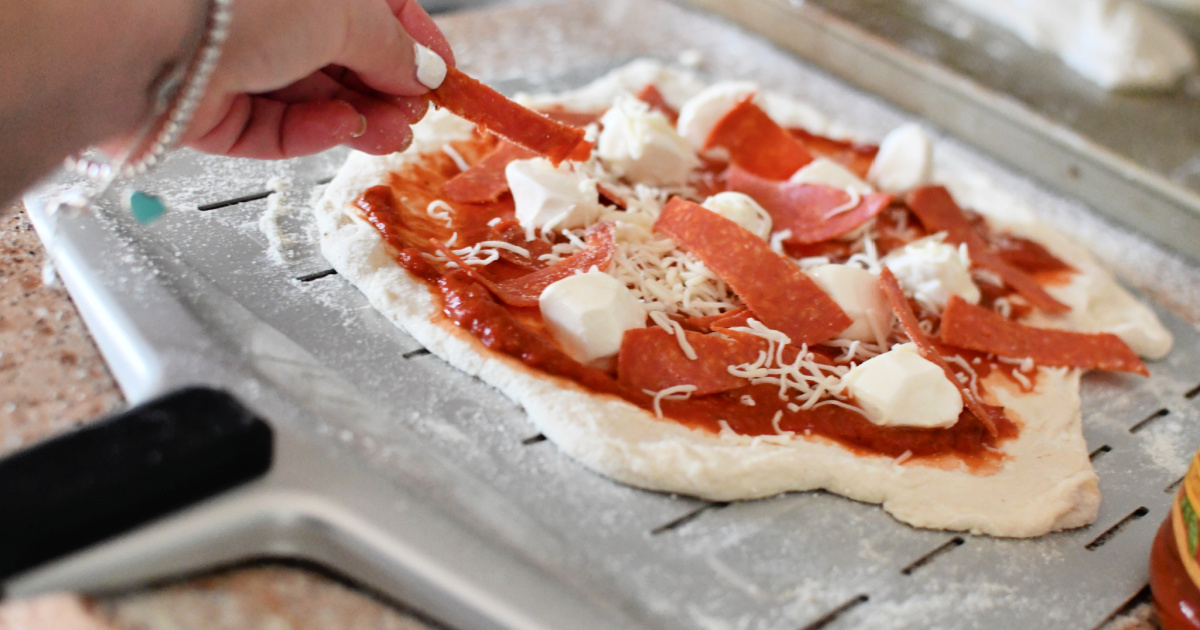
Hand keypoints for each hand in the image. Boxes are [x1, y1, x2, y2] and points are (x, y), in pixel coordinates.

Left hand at [184, 0, 453, 158]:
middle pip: (341, 55)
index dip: (412, 40)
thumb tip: (424, 72)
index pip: (371, 6)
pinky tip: (343, 130)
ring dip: (360, 116)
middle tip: (417, 115)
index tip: (443, 77)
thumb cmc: (239, 0)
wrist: (142, 43)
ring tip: (394, 135)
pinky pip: (273, 127)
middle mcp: (265, 11)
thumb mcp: (346, 14)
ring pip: (311, 96)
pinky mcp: (210, 110)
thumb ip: (392, 48)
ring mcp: (235, 59)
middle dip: (386, 87)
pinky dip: (311, 131)